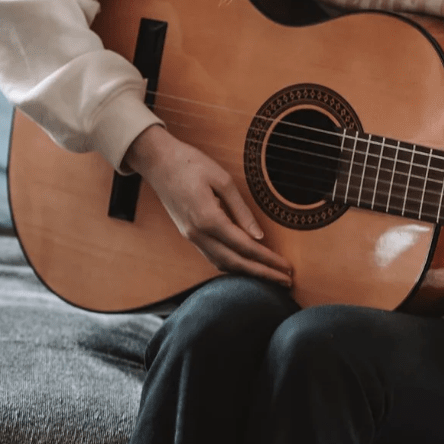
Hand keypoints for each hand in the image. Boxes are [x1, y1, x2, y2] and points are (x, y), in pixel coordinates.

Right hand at [125, 125, 292, 286]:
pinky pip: (212, 257)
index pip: (245, 247)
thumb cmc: (190, 163)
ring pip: (222, 264)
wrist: (157, 162)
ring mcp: (191, 237)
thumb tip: (258, 236)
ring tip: (269, 276)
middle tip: (285, 281)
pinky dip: (231, 265)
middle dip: (262, 274)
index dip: (268, 260)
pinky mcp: (188, 235)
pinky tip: (245, 266)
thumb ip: (241, 210)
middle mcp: (198, 234)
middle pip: (235, 263)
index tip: (286, 268)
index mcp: (208, 219)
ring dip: (247, 273)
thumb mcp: (223, 180)